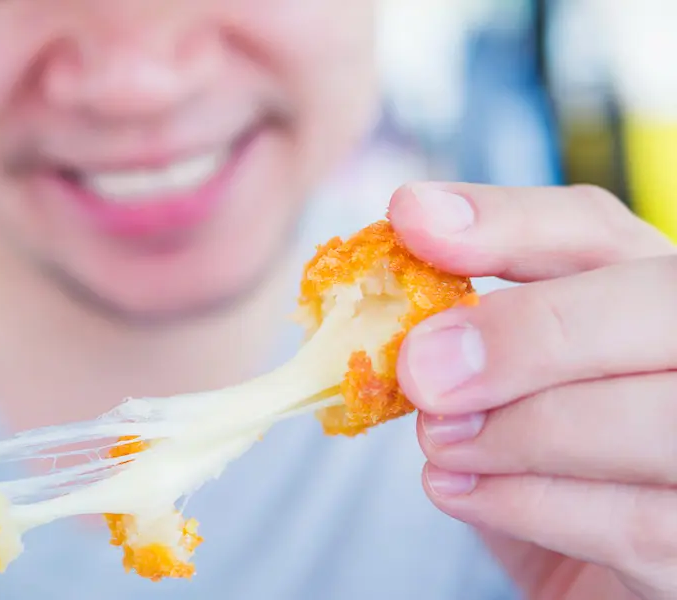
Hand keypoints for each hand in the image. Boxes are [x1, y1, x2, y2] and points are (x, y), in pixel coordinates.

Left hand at [389, 183, 676, 599]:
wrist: (586, 568)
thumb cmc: (547, 464)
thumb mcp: (506, 387)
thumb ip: (469, 336)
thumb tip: (405, 288)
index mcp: (648, 300)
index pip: (596, 228)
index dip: (506, 221)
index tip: (411, 218)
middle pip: (656, 306)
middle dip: (527, 334)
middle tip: (422, 371)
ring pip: (653, 419)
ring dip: (518, 431)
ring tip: (438, 442)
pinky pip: (639, 521)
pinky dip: (530, 503)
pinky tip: (462, 491)